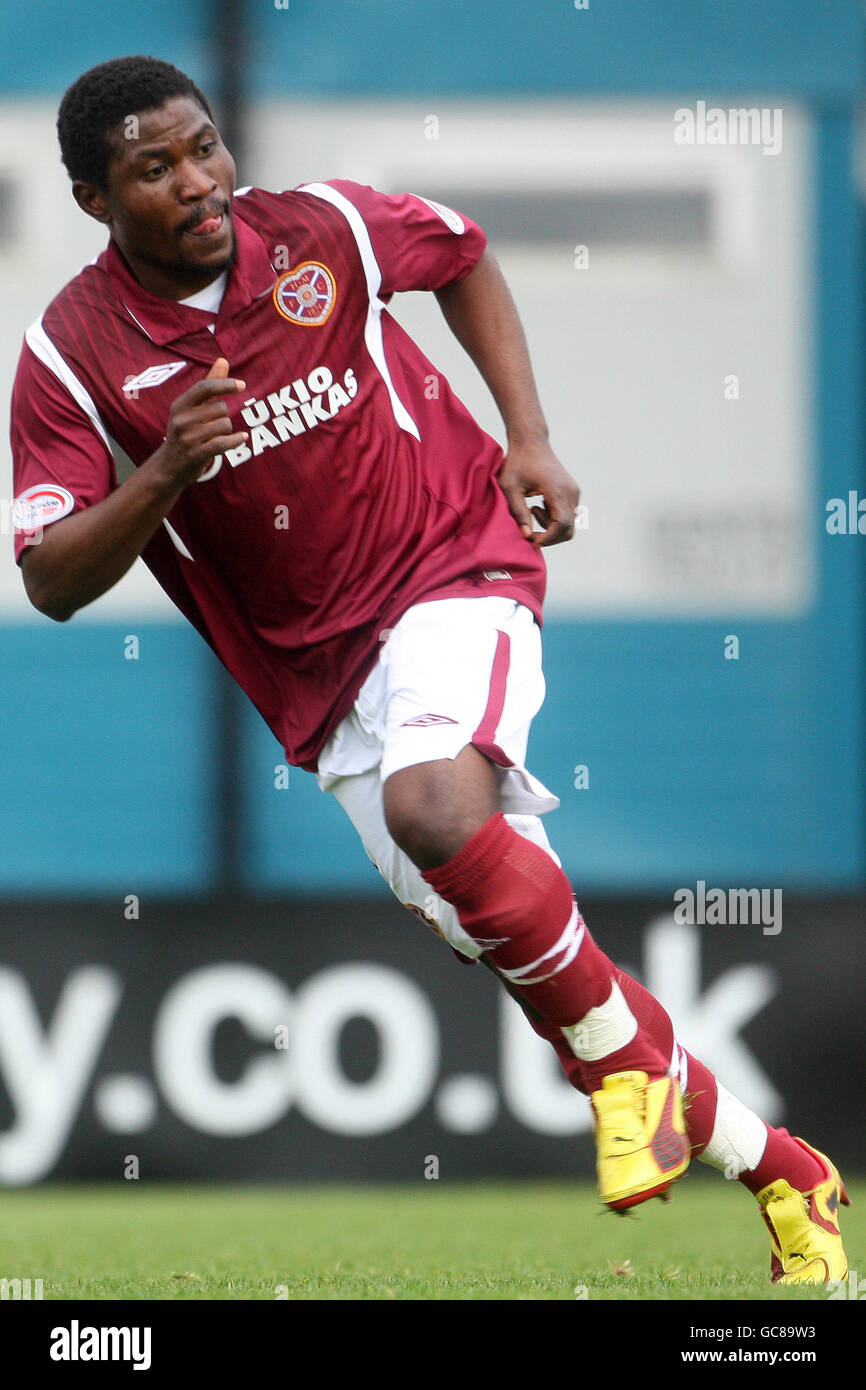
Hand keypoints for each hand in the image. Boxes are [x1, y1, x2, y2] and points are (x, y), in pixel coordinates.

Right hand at [154, 358, 247, 486]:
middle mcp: (182, 419)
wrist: (169, 466)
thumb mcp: (191, 408)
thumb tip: (223, 360)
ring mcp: (188, 438)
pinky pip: (224, 443)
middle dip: (224, 416)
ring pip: (225, 425)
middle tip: (213, 426)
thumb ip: (209, 384)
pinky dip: (236, 440)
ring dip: (227, 431)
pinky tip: (243, 438)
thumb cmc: (185, 432)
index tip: (242, 385)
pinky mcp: (196, 454)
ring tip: (214, 437)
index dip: (225, 384)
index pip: (204, 388)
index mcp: (180, 405)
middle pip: (221, 408)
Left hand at [498, 437, 580, 548]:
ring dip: (550, 527)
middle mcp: (571, 492)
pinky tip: (538, 506)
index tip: (531, 541)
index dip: (547, 539)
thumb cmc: (518, 462)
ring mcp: (574, 492)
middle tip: (529, 533)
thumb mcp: (509, 487)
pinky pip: (567, 515)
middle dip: (549, 538)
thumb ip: (518, 511)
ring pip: (569, 524)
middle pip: (568, 529)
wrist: (531, 442)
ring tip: (532, 510)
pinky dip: (554, 519)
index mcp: (557, 490)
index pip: (561, 525)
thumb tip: (526, 535)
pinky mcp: (572, 492)